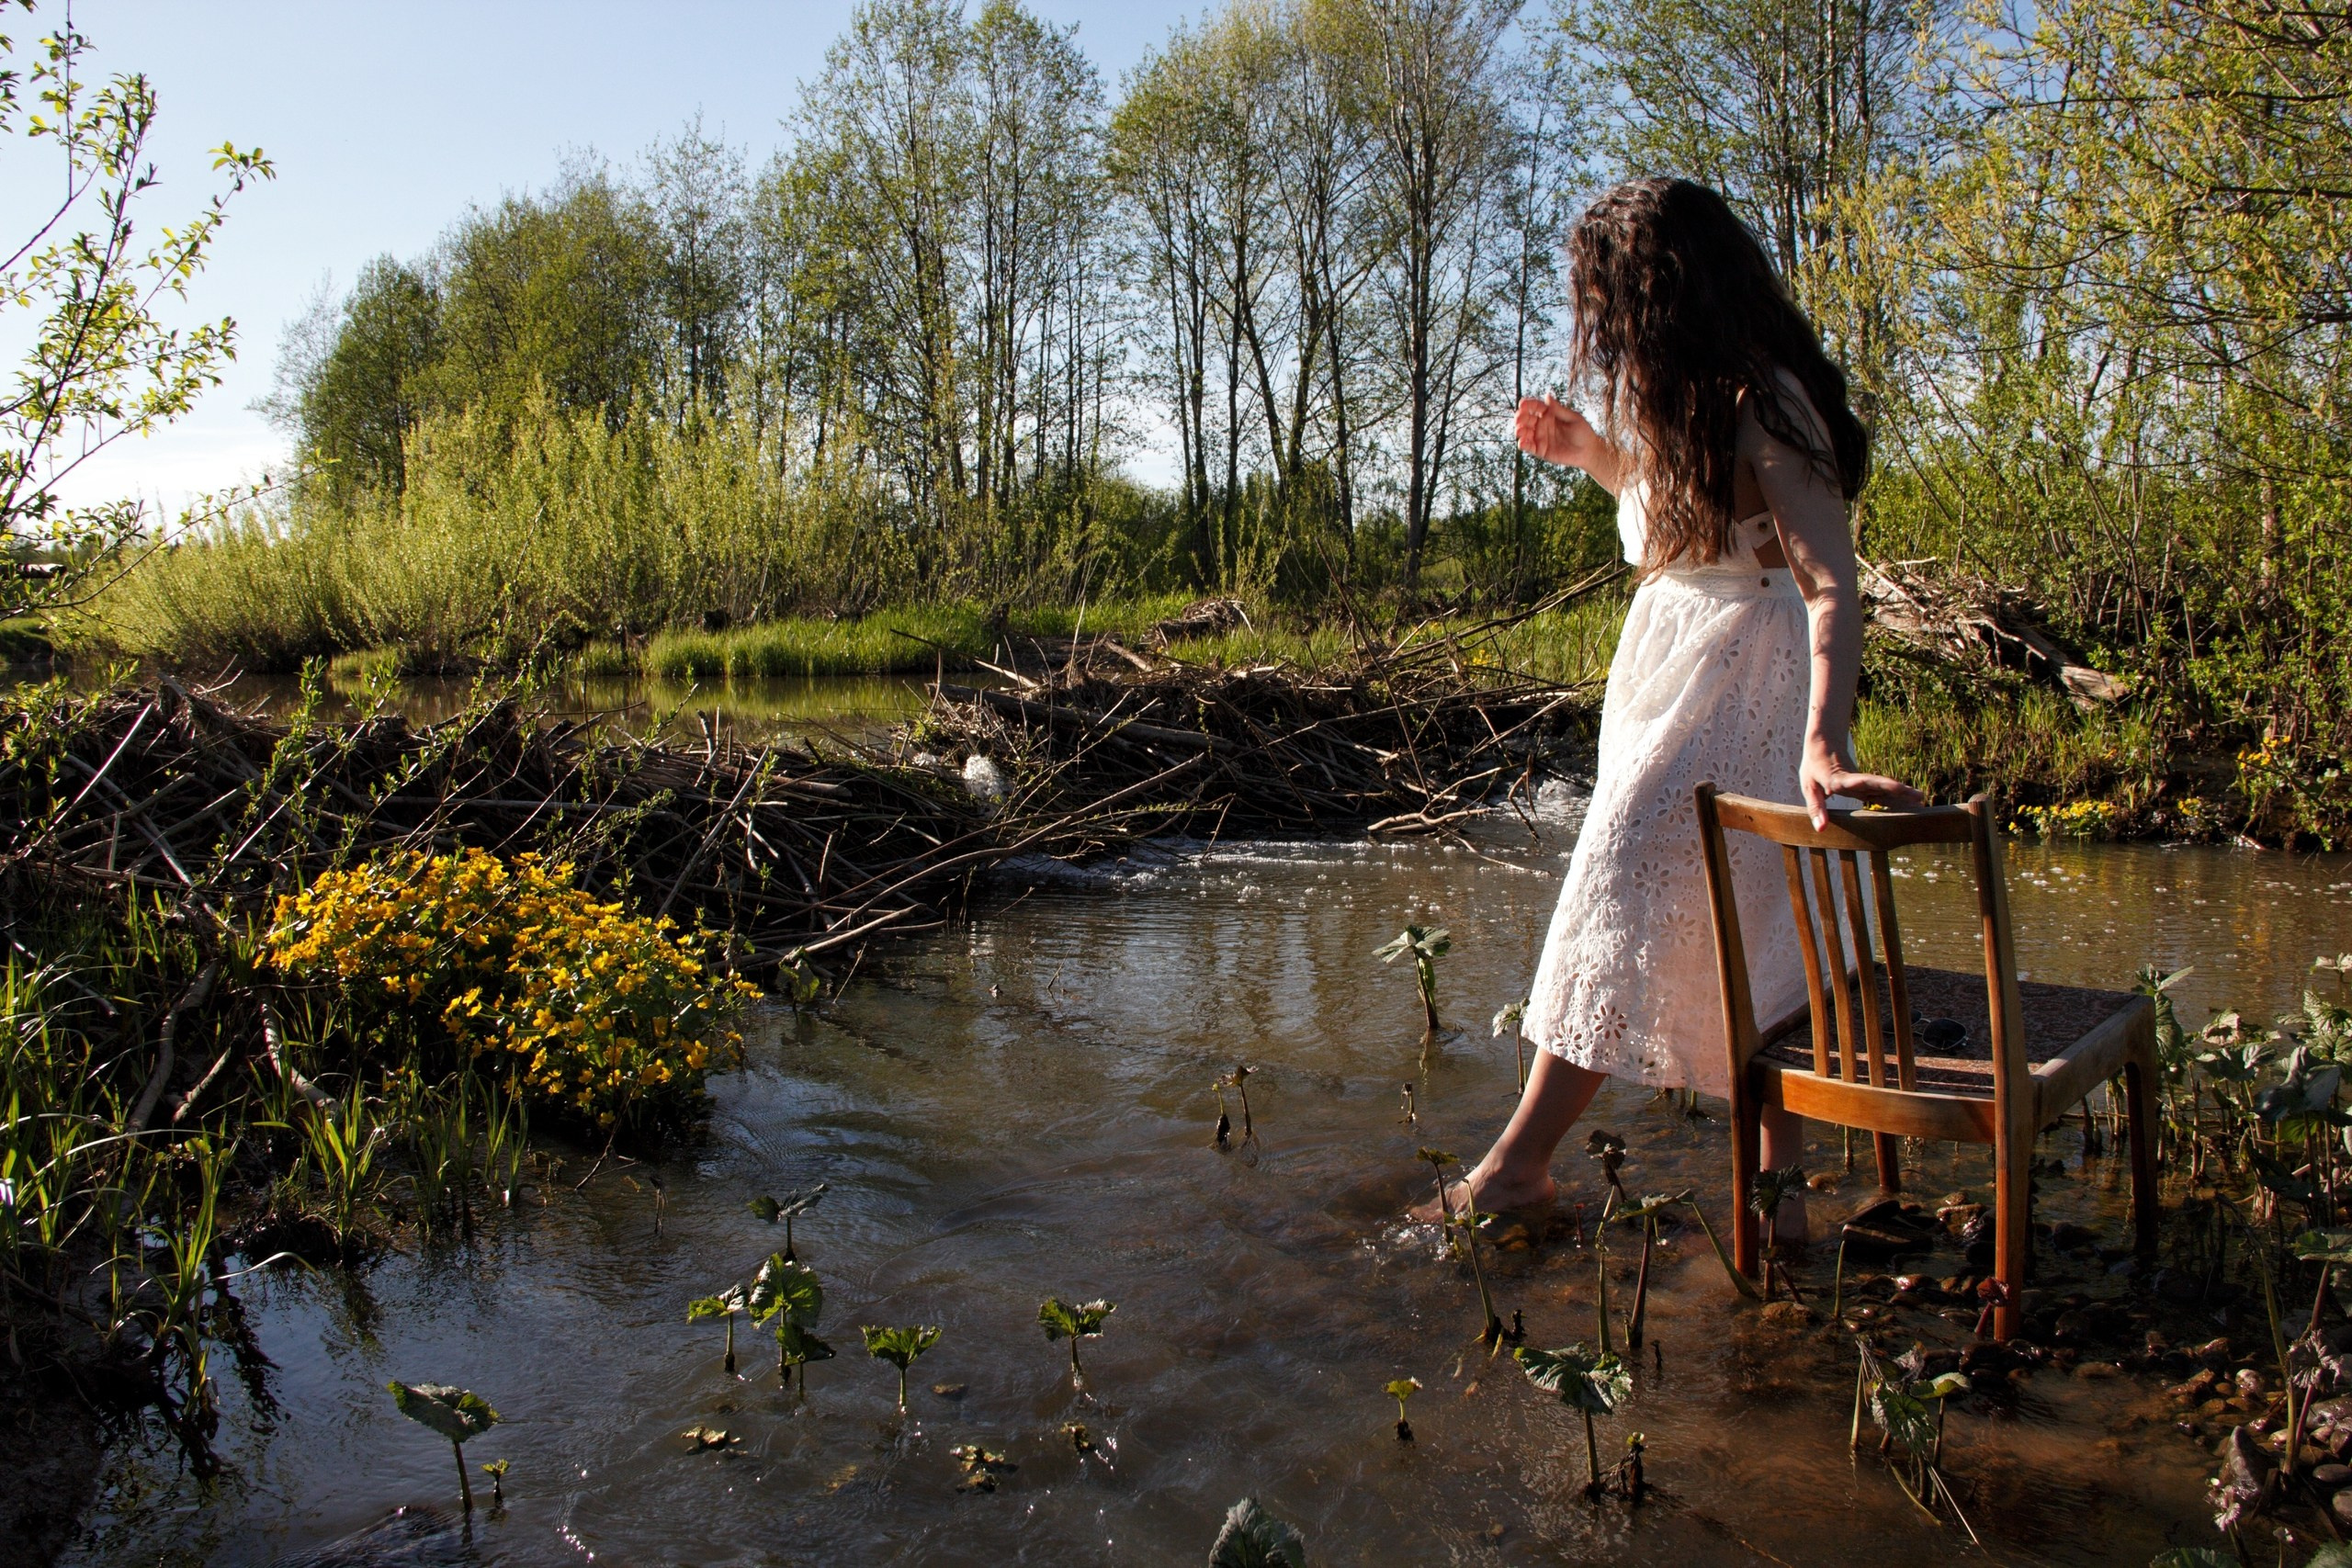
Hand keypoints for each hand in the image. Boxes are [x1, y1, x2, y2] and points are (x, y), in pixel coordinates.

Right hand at [1514, 395, 1606, 472]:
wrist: (1588, 451)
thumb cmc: (1583, 432)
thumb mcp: (1573, 418)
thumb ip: (1559, 410)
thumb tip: (1547, 396)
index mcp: (1549, 414)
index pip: (1535, 407)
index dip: (1528, 405)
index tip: (1522, 404)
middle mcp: (1542, 424)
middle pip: (1526, 419)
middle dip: (1520, 418)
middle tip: (1519, 419)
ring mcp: (1540, 437)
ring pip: (1524, 432)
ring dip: (1519, 431)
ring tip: (1519, 431)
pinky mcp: (1540, 450)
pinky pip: (1528, 447)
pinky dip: (1523, 444)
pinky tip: (1522, 442)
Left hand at [1800, 741, 1926, 830]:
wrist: (1824, 745)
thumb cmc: (1813, 768)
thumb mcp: (1809, 788)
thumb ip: (1816, 808)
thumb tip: (1821, 829)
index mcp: (1841, 780)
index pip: (1861, 781)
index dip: (1878, 784)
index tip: (1895, 786)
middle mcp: (1856, 780)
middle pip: (1880, 783)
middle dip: (1899, 790)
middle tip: (1918, 796)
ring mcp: (1863, 781)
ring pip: (1884, 787)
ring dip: (1902, 793)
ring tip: (1921, 800)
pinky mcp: (1866, 784)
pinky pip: (1882, 792)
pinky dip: (1895, 798)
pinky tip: (1909, 804)